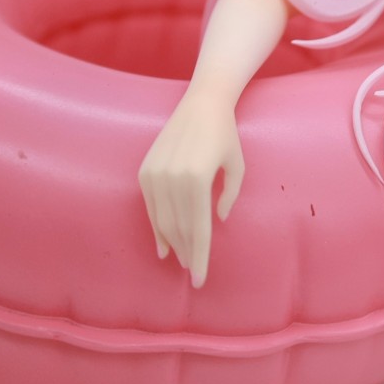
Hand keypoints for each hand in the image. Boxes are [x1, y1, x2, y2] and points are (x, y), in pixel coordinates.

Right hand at [137, 89, 244, 286]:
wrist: (201, 104)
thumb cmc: (225, 134)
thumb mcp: (237, 165)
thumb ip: (229, 195)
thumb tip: (218, 221)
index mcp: (197, 178)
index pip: (198, 228)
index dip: (199, 256)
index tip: (200, 279)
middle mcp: (173, 177)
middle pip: (179, 228)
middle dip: (186, 253)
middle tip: (192, 272)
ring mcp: (155, 174)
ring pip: (162, 221)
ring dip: (172, 243)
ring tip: (181, 260)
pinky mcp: (145, 171)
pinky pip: (151, 207)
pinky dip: (156, 227)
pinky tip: (163, 244)